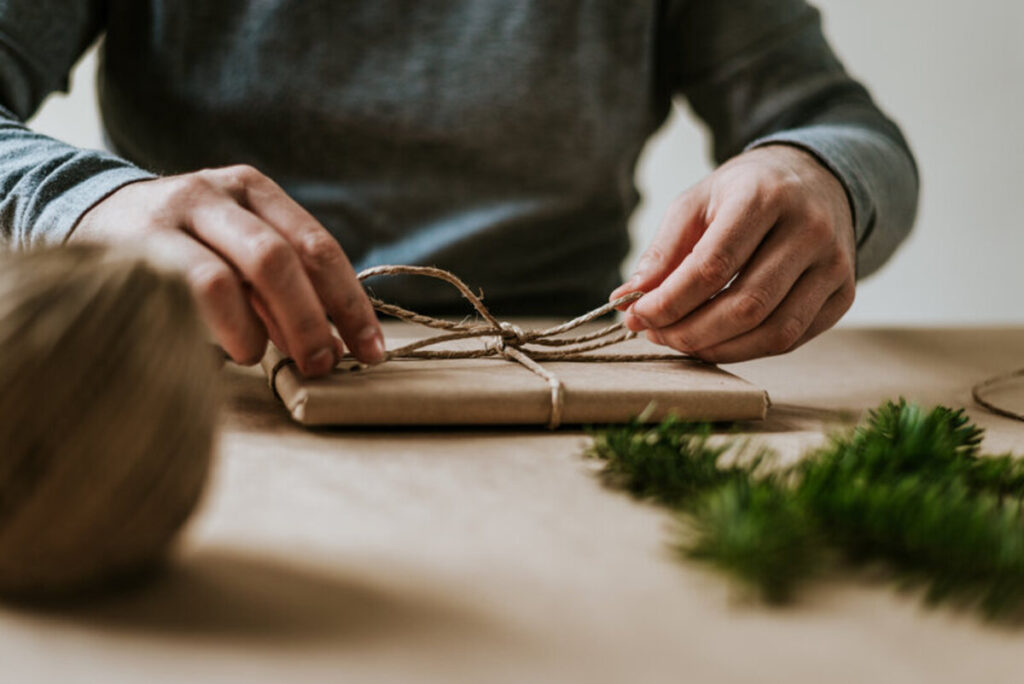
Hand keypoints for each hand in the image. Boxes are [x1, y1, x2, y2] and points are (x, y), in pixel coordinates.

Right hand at [71, 165, 384, 375]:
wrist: (91, 213)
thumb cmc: (186, 245)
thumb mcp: (237, 249)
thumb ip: (282, 286)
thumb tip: (334, 341)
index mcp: (256, 190)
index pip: (318, 247)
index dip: (349, 303)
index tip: (371, 350)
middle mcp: (218, 192)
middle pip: (283, 258)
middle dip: (312, 319)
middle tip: (324, 364)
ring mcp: (175, 212)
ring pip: (236, 273)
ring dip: (265, 327)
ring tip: (264, 358)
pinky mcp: (138, 242)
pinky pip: (193, 287)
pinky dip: (226, 325)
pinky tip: (234, 349)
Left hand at [611, 145, 856, 362]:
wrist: (816, 178)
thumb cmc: (745, 193)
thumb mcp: (696, 203)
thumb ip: (662, 252)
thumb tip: (627, 300)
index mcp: (765, 197)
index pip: (713, 266)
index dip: (670, 301)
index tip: (637, 315)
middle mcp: (809, 230)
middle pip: (745, 305)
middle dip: (689, 331)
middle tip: (655, 334)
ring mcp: (835, 265)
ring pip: (773, 331)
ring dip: (717, 348)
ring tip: (680, 340)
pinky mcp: (844, 294)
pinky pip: (792, 339)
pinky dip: (746, 349)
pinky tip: (716, 341)